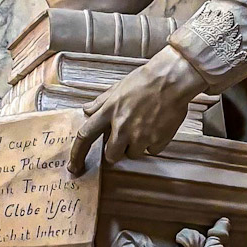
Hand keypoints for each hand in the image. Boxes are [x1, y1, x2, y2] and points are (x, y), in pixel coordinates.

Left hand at [67, 47, 204, 174]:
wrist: (172, 80)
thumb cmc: (145, 80)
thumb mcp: (118, 88)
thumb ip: (101, 102)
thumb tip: (86, 110)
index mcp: (109, 112)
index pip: (86, 136)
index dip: (77, 154)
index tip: (74, 166)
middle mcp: (122, 127)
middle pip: (111, 155)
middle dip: (116, 150)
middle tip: (125, 137)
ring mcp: (140, 136)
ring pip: (133, 154)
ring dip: (136, 146)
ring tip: (146, 126)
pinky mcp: (158, 141)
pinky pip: (151, 151)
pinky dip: (153, 143)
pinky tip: (158, 127)